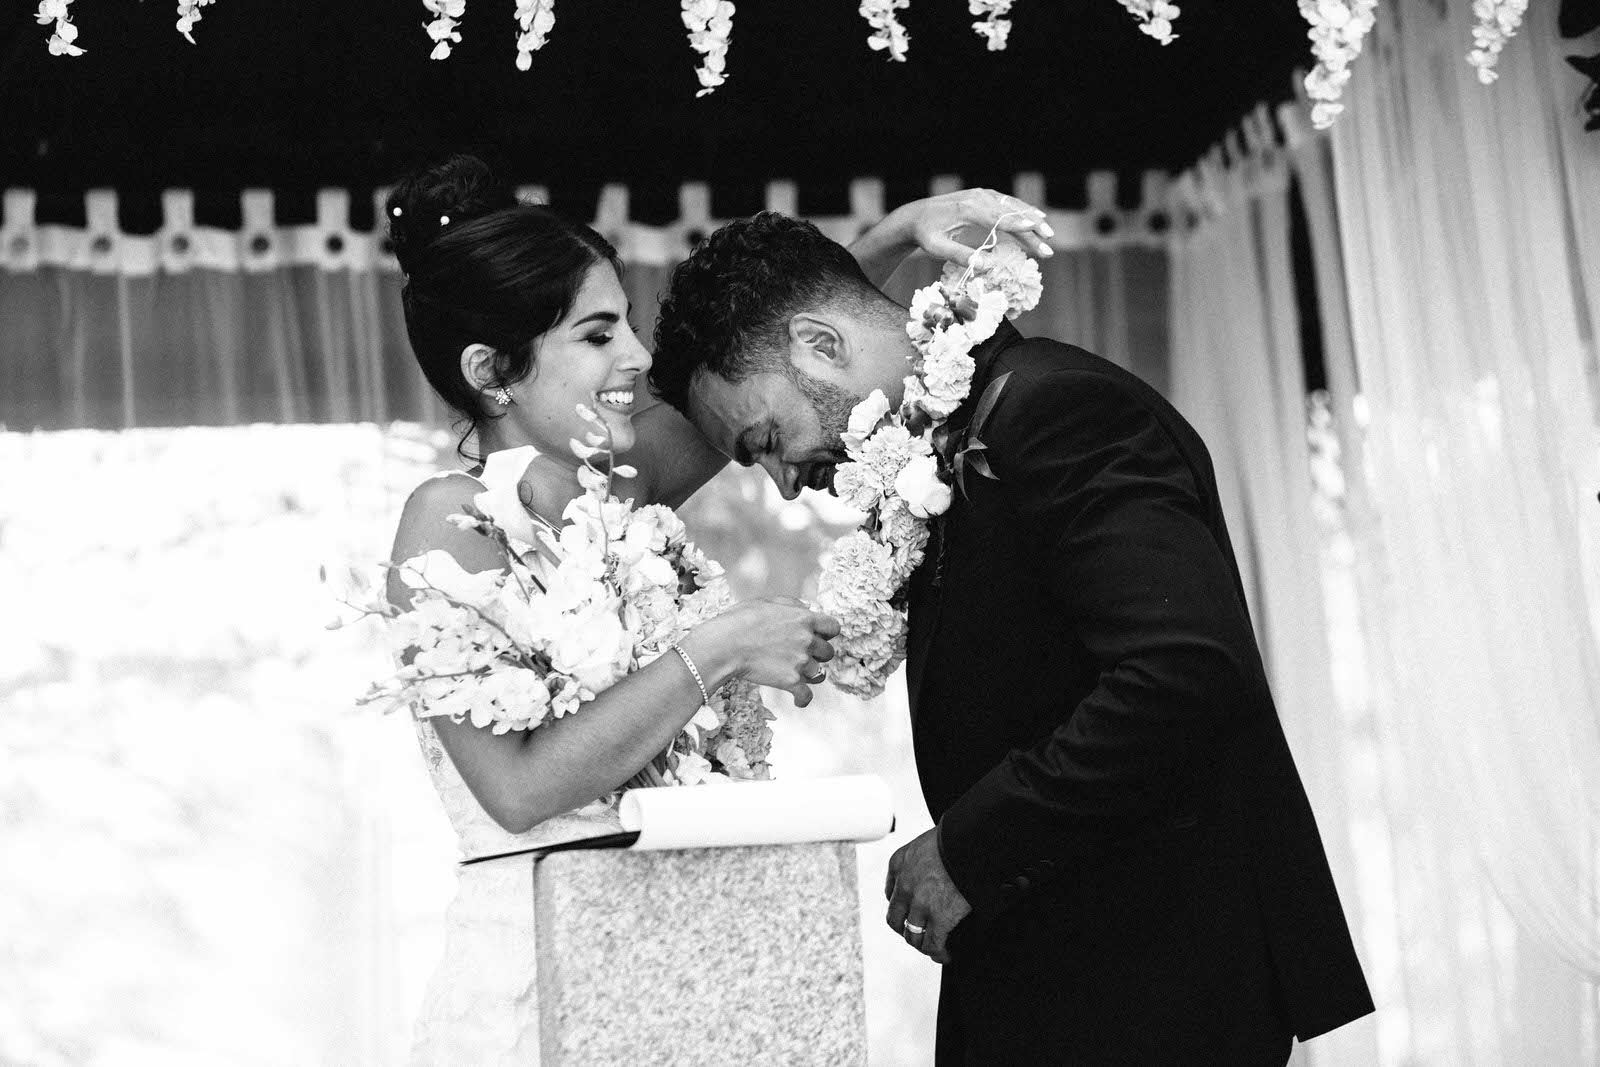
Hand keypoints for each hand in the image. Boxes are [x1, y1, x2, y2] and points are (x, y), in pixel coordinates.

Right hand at [687, 597, 839, 706]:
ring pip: (818, 673)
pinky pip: (807, 696)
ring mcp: (801, 662)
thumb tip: (806, 608)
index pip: (833, 627)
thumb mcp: (767, 602)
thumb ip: (791, 604)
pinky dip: (803, 699)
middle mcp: (807, 640)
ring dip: (808, 674)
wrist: (725, 645)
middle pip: (828, 653)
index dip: (827, 633)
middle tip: (803, 655)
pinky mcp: (791, 681)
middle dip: (818, 654)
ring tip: (796, 673)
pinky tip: (798, 700)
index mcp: (804, 619)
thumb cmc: (740, 621)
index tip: (820, 637)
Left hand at [884, 825, 971, 964]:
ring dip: (922, 945)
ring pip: (913, 936)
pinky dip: (939, 953)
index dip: (901, 907)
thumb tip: (930, 870)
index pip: (890, 895)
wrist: (971, 841)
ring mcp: (920, 904)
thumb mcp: (925, 841)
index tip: (910, 913)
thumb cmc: (954, 837)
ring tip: (933, 948)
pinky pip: (933, 944)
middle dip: (905, 930)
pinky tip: (945, 955)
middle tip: (917, 934)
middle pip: (896, 920)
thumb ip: (919, 858)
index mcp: (898, 864)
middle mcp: (904, 886)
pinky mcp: (940, 917)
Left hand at [905, 188, 1054, 265]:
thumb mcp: (936, 248)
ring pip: (1012, 206)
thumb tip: (985, 266)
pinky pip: (1007, 203)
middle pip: (1010, 212)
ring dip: (1031, 219)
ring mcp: (982, 195)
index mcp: (966, 209)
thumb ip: (959, 256)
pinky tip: (1035, 218)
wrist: (915, 216)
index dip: (1017, 225)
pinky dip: (1022, 211)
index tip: (1034, 231)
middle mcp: (977, 198)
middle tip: (1049, 243)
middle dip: (1031, 227)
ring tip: (1048, 233)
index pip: (996, 217)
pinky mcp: (984, 196)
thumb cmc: (925, 234)